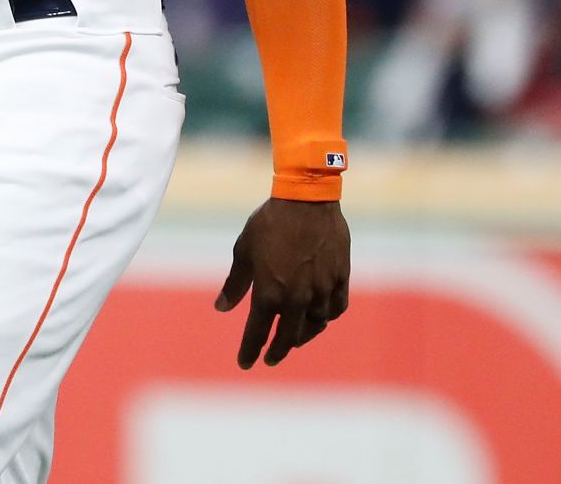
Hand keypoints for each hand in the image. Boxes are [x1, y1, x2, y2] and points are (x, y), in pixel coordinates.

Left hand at [213, 197, 349, 368]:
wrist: (307, 198)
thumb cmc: (270, 222)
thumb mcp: (244, 251)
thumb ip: (235, 283)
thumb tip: (221, 307)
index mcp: (269, 293)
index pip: (256, 333)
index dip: (249, 351)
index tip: (245, 362)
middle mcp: (296, 298)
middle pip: (288, 338)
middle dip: (277, 351)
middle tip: (270, 358)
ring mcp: (320, 289)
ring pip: (314, 325)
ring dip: (303, 336)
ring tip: (296, 338)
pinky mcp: (339, 277)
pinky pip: (336, 307)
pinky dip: (327, 316)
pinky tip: (320, 316)